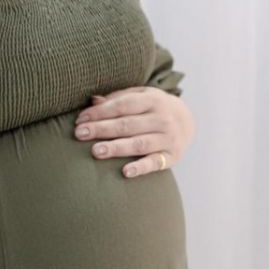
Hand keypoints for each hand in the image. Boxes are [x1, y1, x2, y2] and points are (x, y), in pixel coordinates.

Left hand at [73, 87, 194, 177]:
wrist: (187, 120)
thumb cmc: (153, 108)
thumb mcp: (140, 96)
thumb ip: (118, 98)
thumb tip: (93, 100)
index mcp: (152, 100)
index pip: (122, 105)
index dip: (100, 112)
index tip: (81, 120)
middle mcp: (162, 118)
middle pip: (128, 124)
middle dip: (102, 129)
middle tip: (80, 134)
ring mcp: (168, 138)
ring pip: (139, 143)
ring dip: (117, 148)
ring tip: (96, 152)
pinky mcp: (172, 156)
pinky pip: (155, 163)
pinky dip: (141, 168)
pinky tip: (126, 172)